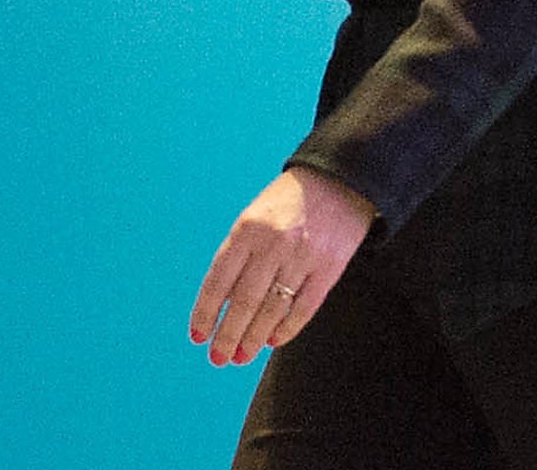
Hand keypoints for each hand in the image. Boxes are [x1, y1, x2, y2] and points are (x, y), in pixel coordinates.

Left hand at [190, 167, 375, 365]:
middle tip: (218, 357)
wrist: (338, 180)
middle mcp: (273, 243)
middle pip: (244, 301)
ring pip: (272, 310)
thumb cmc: (288, 201)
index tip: (198, 335)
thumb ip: (238, 254)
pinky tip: (273, 341)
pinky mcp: (328, 268)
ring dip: (254, 339)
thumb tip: (221, 302)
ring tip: (242, 356)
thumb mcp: (254, 216)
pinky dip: (286, 329)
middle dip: (228, 334)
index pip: (219, 279)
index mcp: (248, 228)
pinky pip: (303, 308)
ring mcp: (302, 257)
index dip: (206, 312)